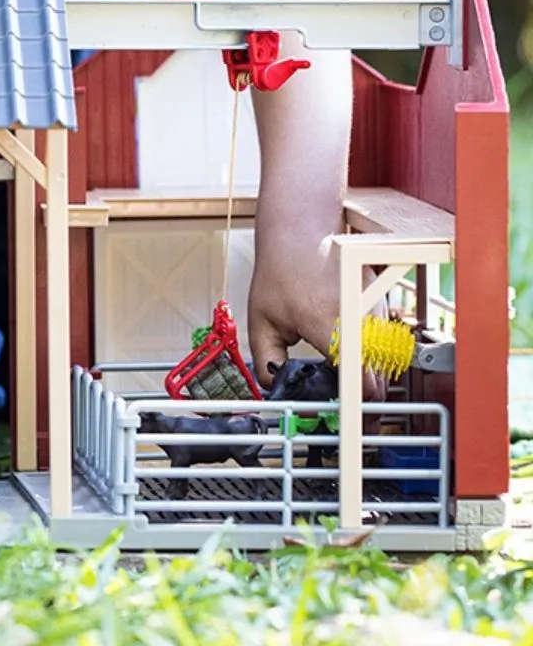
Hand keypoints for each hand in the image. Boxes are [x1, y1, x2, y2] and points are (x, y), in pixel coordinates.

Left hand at [249, 234, 385, 399]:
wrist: (303, 231)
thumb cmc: (280, 272)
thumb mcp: (261, 320)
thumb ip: (267, 361)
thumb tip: (278, 390)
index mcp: (325, 323)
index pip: (357, 377)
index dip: (352, 403)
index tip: (343, 414)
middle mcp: (357, 315)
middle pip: (377, 377)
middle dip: (360, 395)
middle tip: (340, 402)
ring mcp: (375, 307)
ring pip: (384, 361)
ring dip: (368, 374)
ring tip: (342, 375)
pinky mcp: (383, 303)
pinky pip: (385, 342)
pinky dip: (371, 353)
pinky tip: (349, 350)